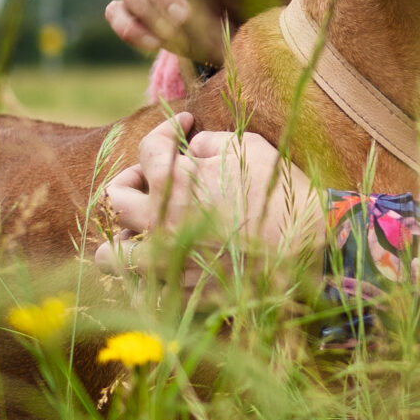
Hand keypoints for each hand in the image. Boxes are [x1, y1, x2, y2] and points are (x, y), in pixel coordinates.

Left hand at [93, 113, 323, 273]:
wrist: (309, 249)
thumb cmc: (281, 194)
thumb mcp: (249, 149)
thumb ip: (210, 144)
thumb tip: (193, 149)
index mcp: (175, 181)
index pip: (149, 147)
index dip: (167, 130)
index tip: (185, 126)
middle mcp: (160, 222)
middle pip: (115, 198)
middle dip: (132, 180)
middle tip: (156, 178)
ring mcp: (166, 262)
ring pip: (110, 256)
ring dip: (123, 237)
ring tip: (144, 229)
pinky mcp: (180, 293)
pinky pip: (140, 292)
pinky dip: (142, 279)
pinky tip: (162, 265)